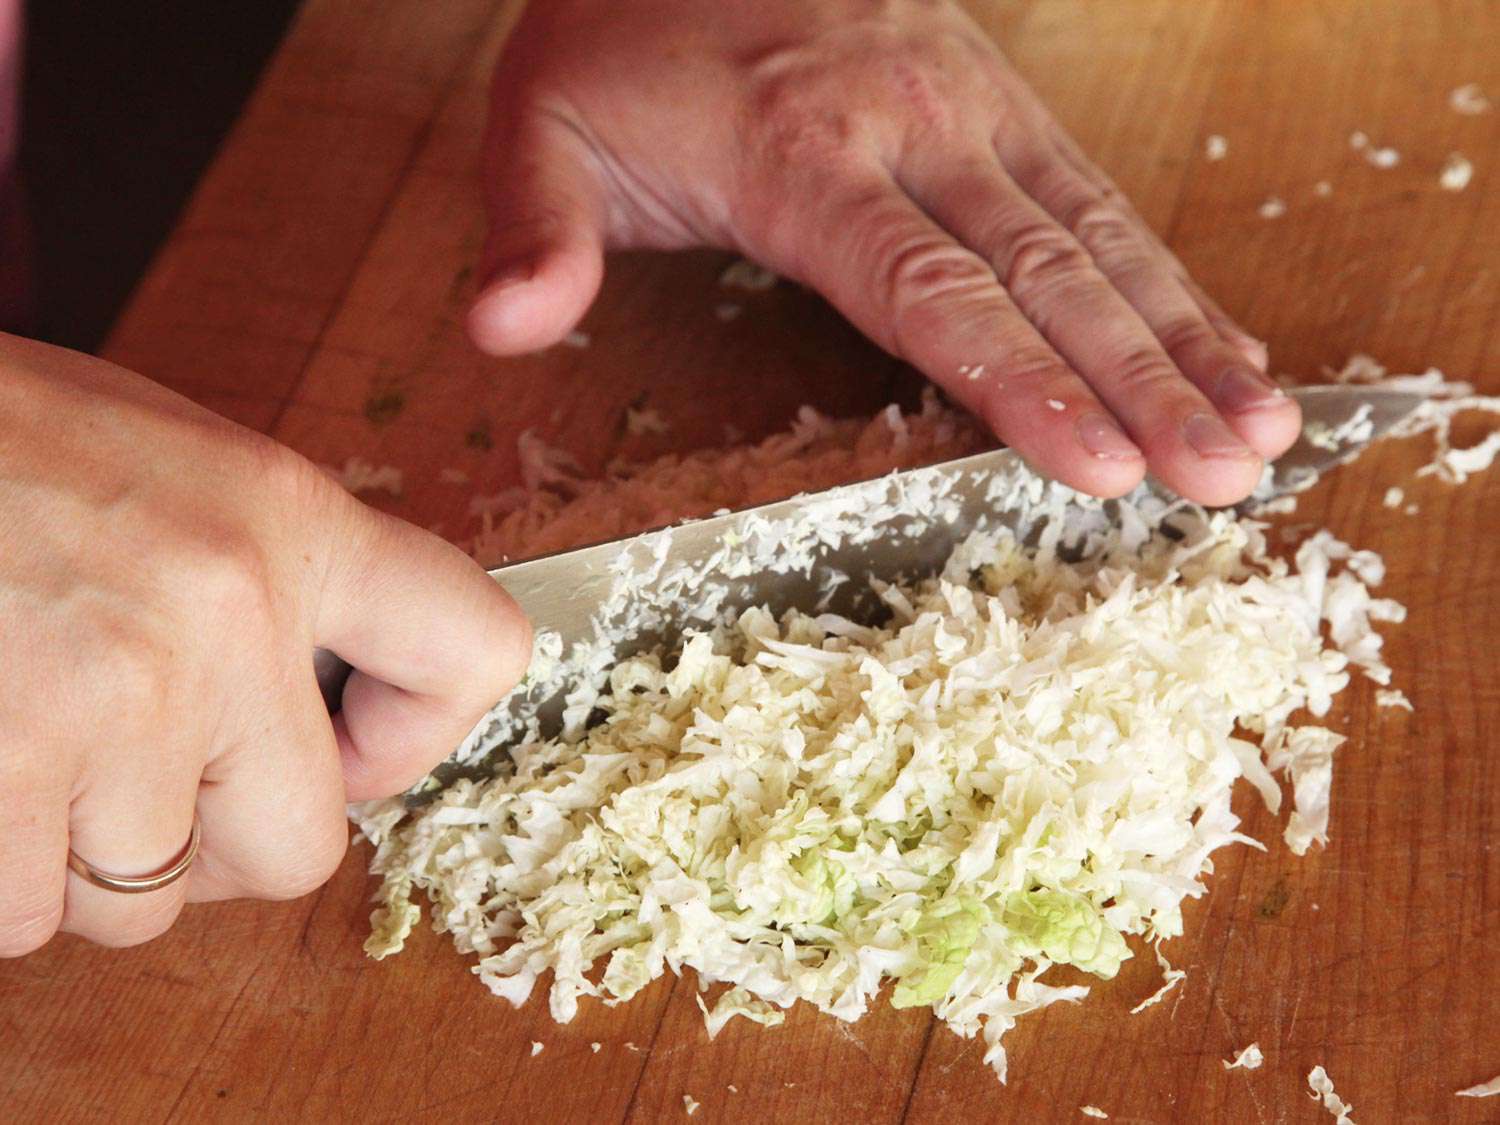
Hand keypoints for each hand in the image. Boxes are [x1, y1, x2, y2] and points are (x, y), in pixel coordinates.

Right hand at [0, 333, 529, 954]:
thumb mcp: (176, 463)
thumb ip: (271, 580)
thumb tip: (317, 705)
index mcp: (292, 521)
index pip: (478, 650)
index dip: (419, 733)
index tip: (349, 745)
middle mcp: (227, 612)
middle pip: (300, 849)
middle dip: (220, 848)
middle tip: (147, 785)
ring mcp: (114, 698)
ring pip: (145, 902)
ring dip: (85, 864)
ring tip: (32, 752)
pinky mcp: (1, 764)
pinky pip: (26, 915)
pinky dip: (0, 879)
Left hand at [468, 0, 1299, 505]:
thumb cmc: (620, 32)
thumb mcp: (540, 124)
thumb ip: (534, 231)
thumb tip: (501, 333)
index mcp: (805, 153)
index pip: (931, 289)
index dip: (1019, 382)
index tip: (1099, 465)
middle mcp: (915, 127)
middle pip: (1047, 271)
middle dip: (1143, 380)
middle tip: (1225, 473)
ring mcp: (974, 106)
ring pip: (1101, 233)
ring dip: (1186, 334)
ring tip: (1266, 423)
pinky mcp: (1001, 102)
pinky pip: (1099, 196)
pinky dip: (1167, 279)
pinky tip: (1219, 344)